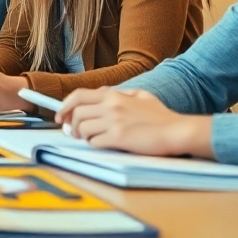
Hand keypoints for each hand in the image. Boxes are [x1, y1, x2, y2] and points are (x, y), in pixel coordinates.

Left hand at [59, 88, 213, 157]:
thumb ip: (120, 93)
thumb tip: (101, 93)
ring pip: (83, 129)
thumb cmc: (161, 116)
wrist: (176, 131)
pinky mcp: (118, 138)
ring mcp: (114, 122)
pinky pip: (94, 142)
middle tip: (74, 132)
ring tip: (89, 139)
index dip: (64, 106)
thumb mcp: (141, 95)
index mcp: (114, 95)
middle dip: (72, 125)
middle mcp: (111, 106)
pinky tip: (102, 144)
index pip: (78, 96)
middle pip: (76, 114)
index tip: (60, 116)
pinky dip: (94, 144)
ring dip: (83, 136)